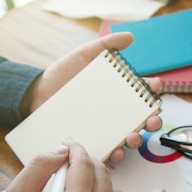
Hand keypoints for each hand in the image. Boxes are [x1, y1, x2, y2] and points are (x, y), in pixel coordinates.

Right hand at [0, 139, 111, 191]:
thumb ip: (38, 166)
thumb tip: (60, 151)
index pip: (84, 164)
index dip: (75, 149)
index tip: (65, 144)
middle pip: (100, 171)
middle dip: (84, 158)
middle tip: (66, 156)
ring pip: (106, 184)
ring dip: (91, 172)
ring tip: (69, 171)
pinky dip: (94, 187)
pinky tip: (76, 188)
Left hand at [27, 32, 162, 161]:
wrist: (35, 94)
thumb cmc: (62, 75)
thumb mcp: (84, 55)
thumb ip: (106, 45)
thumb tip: (130, 37)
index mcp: (119, 92)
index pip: (143, 92)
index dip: (153, 89)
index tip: (156, 85)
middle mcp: (117, 112)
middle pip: (142, 118)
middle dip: (153, 120)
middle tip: (152, 119)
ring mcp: (106, 128)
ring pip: (129, 137)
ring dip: (137, 139)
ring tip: (133, 137)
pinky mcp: (93, 141)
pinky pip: (108, 151)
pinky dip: (116, 154)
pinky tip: (116, 151)